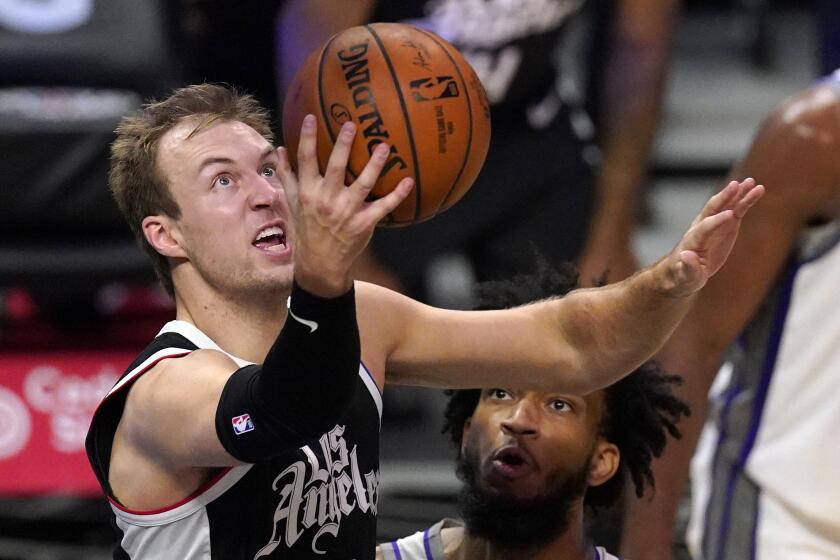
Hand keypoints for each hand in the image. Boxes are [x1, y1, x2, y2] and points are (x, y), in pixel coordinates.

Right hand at [278, 115, 413, 296]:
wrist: (320, 262)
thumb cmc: (307, 227)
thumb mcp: (293, 202)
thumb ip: (287, 175)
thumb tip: (281, 148)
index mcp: (309, 192)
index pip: (306, 160)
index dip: (308, 138)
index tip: (311, 117)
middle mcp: (327, 200)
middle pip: (336, 168)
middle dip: (343, 146)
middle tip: (351, 125)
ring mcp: (347, 212)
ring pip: (363, 184)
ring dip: (374, 165)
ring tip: (384, 146)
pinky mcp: (364, 223)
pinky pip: (383, 206)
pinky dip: (397, 194)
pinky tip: (409, 181)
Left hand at [658, 178, 764, 296]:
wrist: (684, 272)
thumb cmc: (684, 276)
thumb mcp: (687, 276)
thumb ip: (689, 267)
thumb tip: (686, 256)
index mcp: (693, 240)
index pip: (705, 227)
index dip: (716, 222)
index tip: (730, 215)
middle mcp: (702, 227)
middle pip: (713, 209)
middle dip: (724, 197)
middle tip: (736, 185)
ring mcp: (715, 224)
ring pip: (727, 205)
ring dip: (739, 193)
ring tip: (752, 182)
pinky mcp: (726, 225)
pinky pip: (737, 210)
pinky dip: (746, 200)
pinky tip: (757, 191)